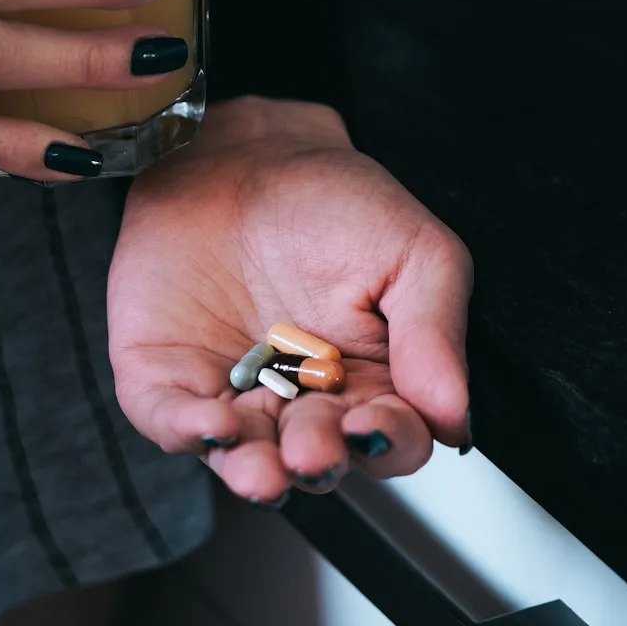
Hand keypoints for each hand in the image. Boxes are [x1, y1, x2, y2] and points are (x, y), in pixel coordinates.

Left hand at [108, 96, 471, 501]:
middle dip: (318, 460)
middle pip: (319, 459)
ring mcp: (234, 395)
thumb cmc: (330, 199)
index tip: (377, 424)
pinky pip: (174, 424)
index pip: (393, 439)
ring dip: (256, 473)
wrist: (239, 152)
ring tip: (264, 469)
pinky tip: (211, 425)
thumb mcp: (412, 250)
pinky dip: (189, 433)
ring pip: (247, 459)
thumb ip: (435, 331)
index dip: (389, 441)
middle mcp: (303, 400)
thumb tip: (456, 416)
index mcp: (371, 379)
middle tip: (314, 445)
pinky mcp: (169, 381)